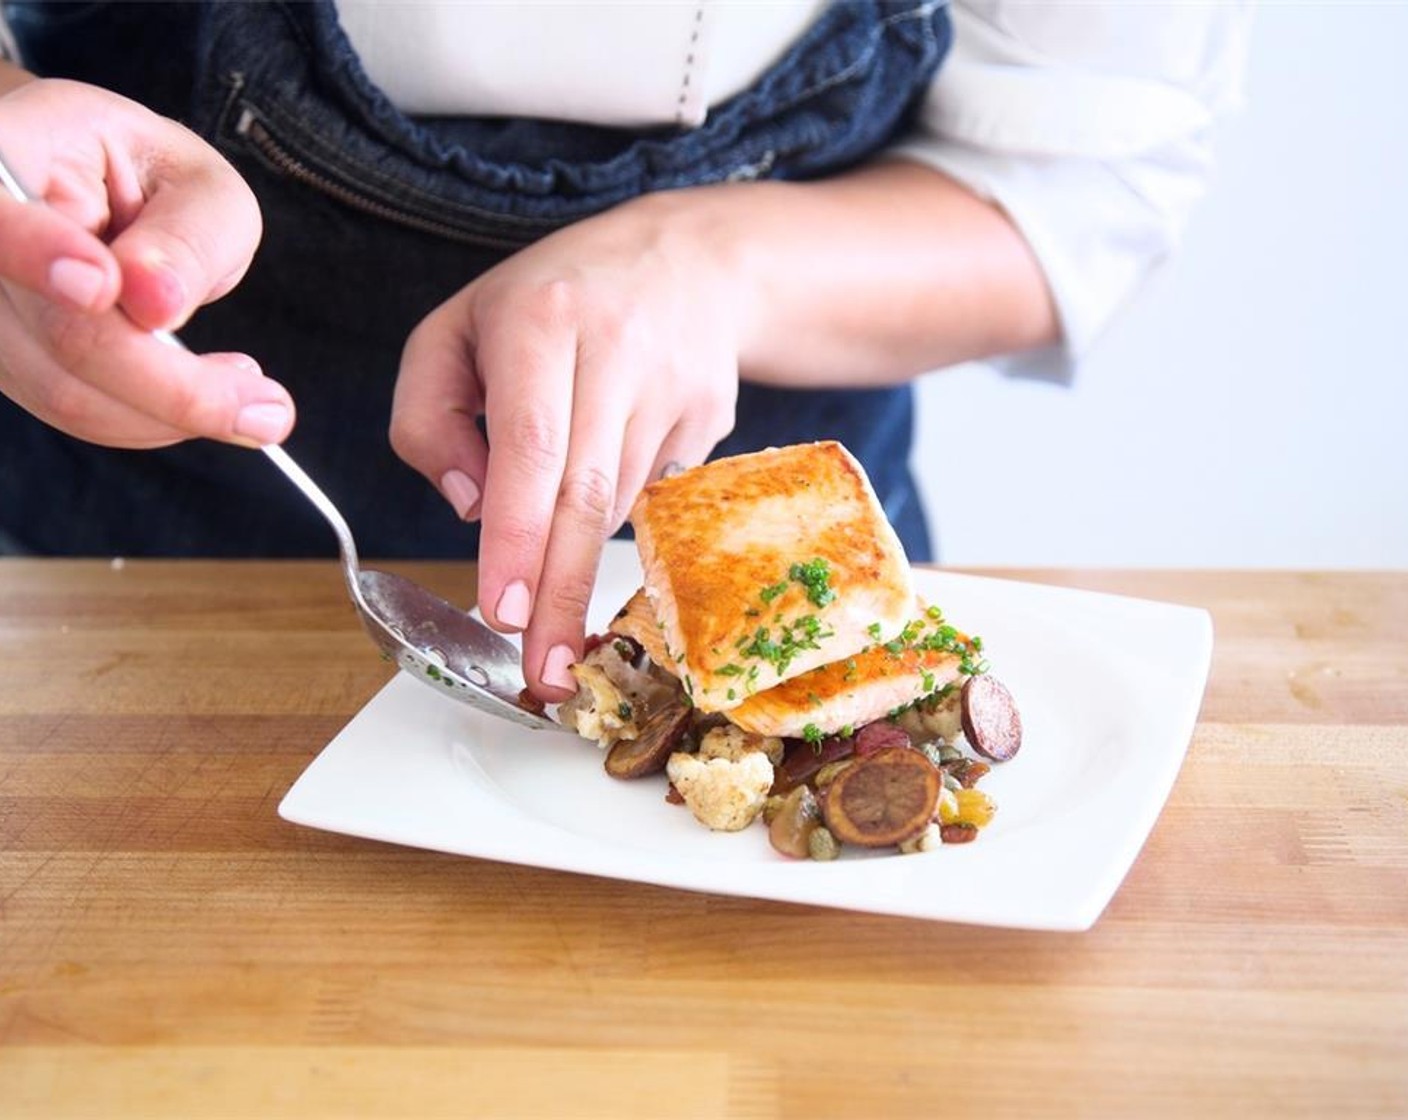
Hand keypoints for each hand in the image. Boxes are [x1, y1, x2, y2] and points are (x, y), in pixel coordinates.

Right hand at [0, 75, 293, 447]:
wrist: (102, 193)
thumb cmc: (156, 179)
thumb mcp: (202, 186)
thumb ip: (186, 237)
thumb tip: (154, 302)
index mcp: (13, 149)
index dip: (35, 250)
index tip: (102, 286)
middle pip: (59, 330)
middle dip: (175, 385)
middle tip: (271, 409)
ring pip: (67, 391)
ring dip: (174, 410)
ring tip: (250, 393)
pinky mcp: (5, 362)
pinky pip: (76, 411)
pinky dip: (152, 418)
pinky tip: (204, 394)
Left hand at [391, 190, 745, 699]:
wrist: (693, 262)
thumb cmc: (553, 301)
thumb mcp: (457, 331)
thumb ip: (429, 421)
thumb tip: (473, 511)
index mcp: (540, 320)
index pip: (530, 444)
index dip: (518, 535)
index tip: (503, 609)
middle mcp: (616, 350)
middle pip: (586, 495)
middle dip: (560, 593)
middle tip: (545, 673)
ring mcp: (674, 389)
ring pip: (617, 507)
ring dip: (577, 564)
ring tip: (552, 613)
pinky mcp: (710, 422)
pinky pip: (650, 498)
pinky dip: (613, 520)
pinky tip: (595, 499)